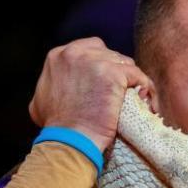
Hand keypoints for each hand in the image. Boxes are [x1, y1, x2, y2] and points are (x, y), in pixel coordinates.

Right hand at [28, 37, 154, 151]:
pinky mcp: (113, 74)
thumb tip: (63, 82)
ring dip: (131, 80)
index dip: (103, 64)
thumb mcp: (42, 97)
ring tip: (135, 97)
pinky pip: (138, 76)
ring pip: (125, 63)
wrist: (69, 138)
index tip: (108, 82)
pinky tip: (144, 99)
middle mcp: (75, 53)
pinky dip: (145, 87)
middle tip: (123, 90)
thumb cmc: (56, 125)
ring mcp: (95, 61)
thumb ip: (54, 82)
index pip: (91, 49)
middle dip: (118, 71)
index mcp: (59, 55)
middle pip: (110, 54)